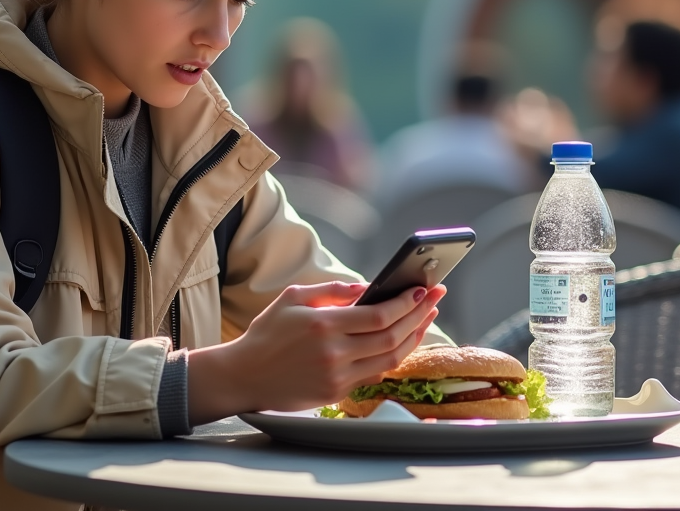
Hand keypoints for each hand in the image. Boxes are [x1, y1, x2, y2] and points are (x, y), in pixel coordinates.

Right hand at [187, 282, 444, 423]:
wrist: (244, 376)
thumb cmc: (267, 333)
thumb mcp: (292, 298)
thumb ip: (330, 290)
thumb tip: (365, 287)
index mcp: (323, 326)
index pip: (378, 315)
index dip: (405, 303)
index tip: (422, 289)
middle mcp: (334, 354)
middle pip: (391, 337)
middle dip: (419, 316)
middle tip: (436, 299)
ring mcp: (337, 377)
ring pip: (390, 359)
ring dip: (414, 337)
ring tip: (427, 318)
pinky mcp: (336, 393)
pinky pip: (375, 373)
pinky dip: (394, 356)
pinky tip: (404, 340)